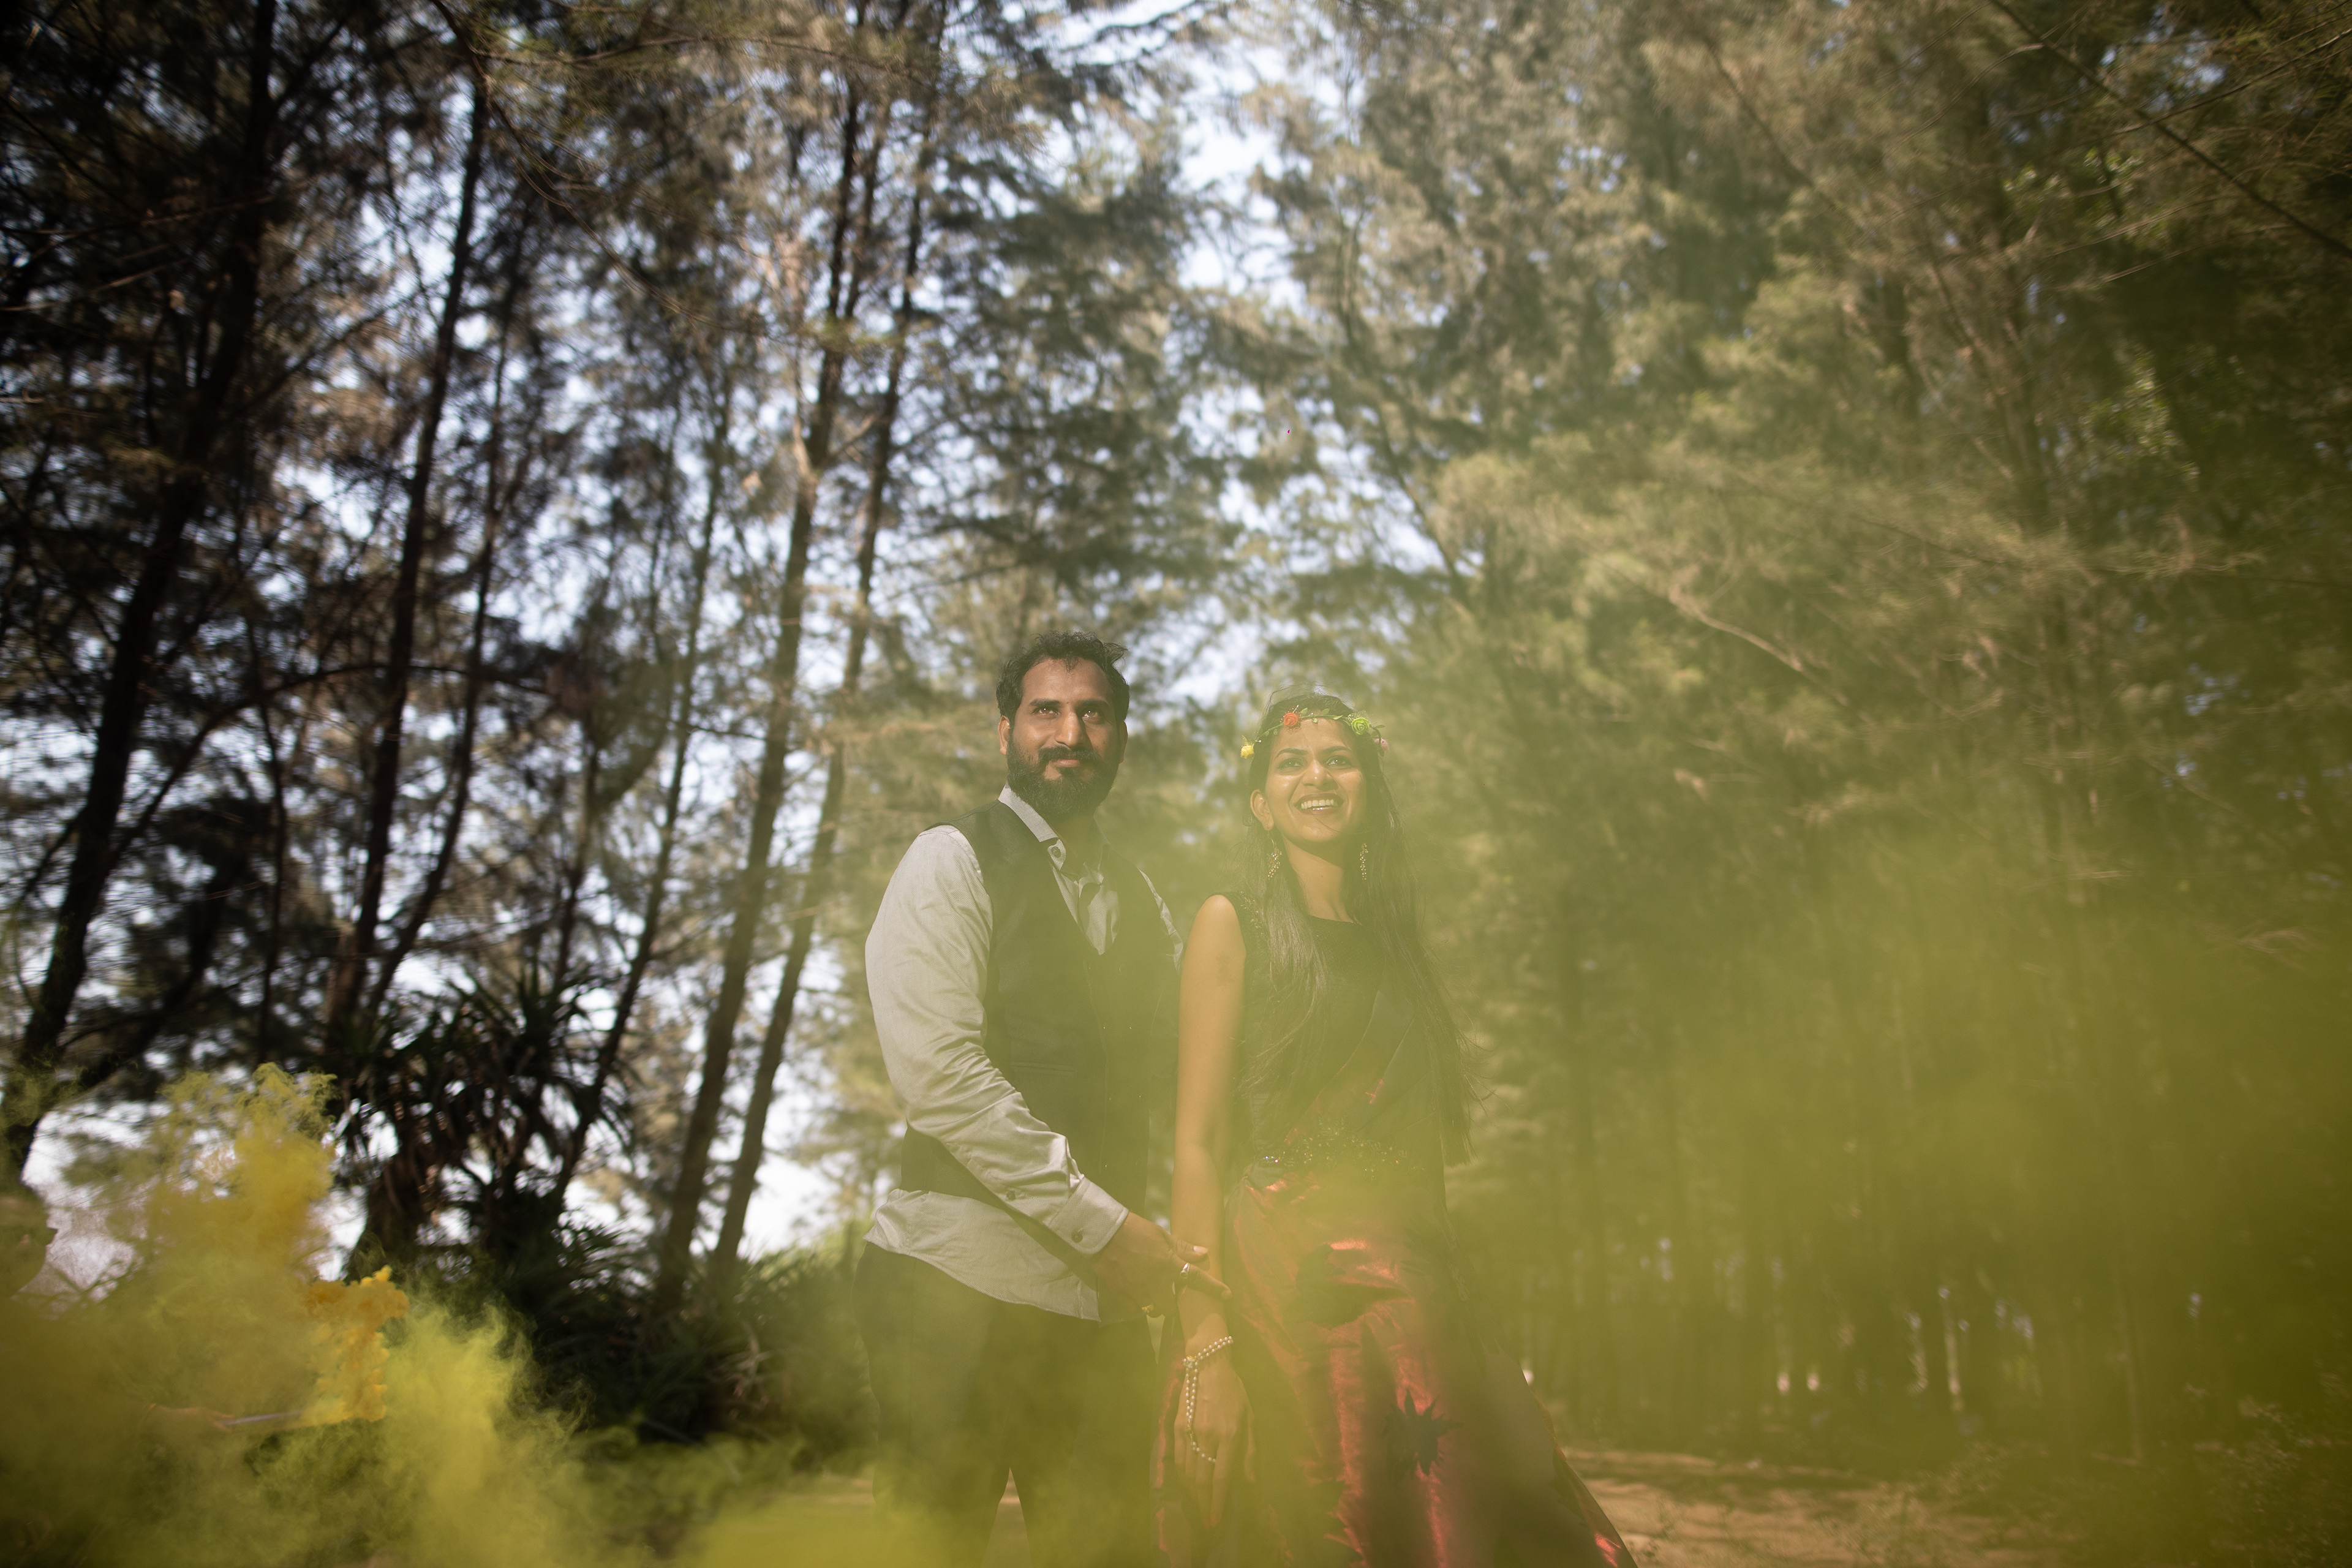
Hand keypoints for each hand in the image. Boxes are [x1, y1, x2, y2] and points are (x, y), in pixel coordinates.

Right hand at [1090, 1211, 1208, 1313]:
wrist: (1104, 1234)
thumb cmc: (1136, 1230)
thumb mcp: (1162, 1235)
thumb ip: (1182, 1248)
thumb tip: (1204, 1254)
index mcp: (1168, 1265)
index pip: (1196, 1279)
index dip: (1213, 1288)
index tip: (1227, 1296)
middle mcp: (1155, 1283)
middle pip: (1171, 1308)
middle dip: (1173, 1306)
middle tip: (1171, 1296)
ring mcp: (1138, 1291)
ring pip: (1153, 1311)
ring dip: (1157, 1306)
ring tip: (1154, 1296)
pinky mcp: (1121, 1294)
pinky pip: (1135, 1309)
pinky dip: (1139, 1305)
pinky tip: (1138, 1296)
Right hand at [1179, 1343, 1252, 1524]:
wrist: (1208, 1366)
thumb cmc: (1234, 1391)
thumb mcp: (1250, 1418)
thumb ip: (1250, 1450)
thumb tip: (1249, 1480)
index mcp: (1229, 1436)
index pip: (1221, 1478)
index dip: (1218, 1502)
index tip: (1215, 1520)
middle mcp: (1209, 1437)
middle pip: (1203, 1480)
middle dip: (1205, 1504)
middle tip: (1206, 1522)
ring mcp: (1190, 1433)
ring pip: (1189, 1472)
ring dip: (1193, 1493)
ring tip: (1198, 1507)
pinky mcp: (1178, 1427)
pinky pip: (1178, 1458)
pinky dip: (1181, 1475)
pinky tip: (1186, 1485)